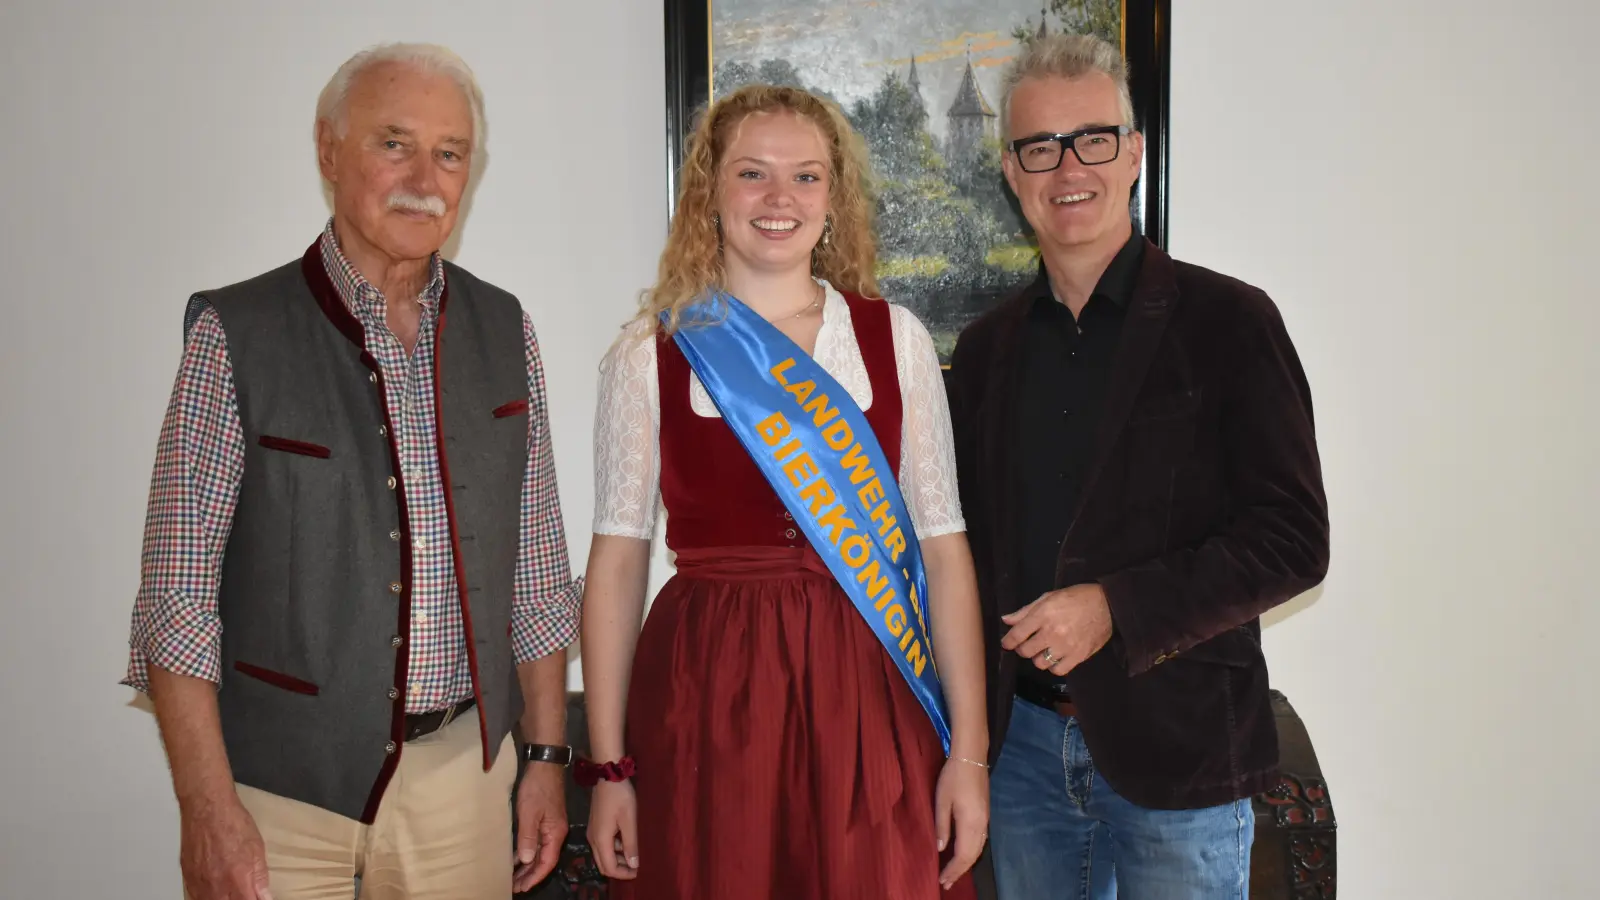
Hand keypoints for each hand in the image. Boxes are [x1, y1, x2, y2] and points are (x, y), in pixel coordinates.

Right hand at [178, 797, 272, 899]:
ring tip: (231, 892)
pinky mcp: (187, 877)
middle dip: (239, 899)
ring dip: (222, 899)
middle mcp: (216, 886)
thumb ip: (260, 877)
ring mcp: (199, 883)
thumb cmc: (233, 823)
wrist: (206, 808)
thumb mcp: (257, 848)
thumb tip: (265, 897)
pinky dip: (205, 897)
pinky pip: (195, 896)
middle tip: (244, 891)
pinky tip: (213, 893)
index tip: (258, 897)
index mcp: (238, 879)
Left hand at [513, 763, 568, 891]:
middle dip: (530, 875)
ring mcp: (551, 826)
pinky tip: (517, 858)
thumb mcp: (529, 813)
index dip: (535, 876)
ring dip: (528, 866)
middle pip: (544, 860)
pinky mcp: (545, 820)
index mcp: (555, 833)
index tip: (522, 888)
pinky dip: (528, 852)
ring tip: (514, 878)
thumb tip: (527, 860)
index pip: (547, 862)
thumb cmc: (537, 788)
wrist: (544, 765)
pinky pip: (537, 842)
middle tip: (514, 887)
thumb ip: (528, 837)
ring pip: (541, 852)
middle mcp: (556, 832)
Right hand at [587, 780, 638, 880]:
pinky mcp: (595, 826)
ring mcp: (593, 832)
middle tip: (636, 866)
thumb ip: (631, 844)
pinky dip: (614, 849)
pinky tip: (627, 842)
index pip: (609, 868)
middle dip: (619, 869)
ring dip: (617, 859)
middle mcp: (593, 840)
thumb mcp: (629, 820)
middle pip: (603, 865)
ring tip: (635, 854)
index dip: (623, 874)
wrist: (608, 775)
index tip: (638, 872)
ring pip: (603, 855)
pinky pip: (603, 845)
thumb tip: (633, 865)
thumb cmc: (620, 797)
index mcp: (600, 840)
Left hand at [934, 757, 989, 890]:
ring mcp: (985, 820)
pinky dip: (971, 853)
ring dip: (966, 864)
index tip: (942, 880)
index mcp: (970, 823)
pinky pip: (980, 842)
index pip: (962, 855)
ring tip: (953, 874)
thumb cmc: (953, 777)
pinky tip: (963, 855)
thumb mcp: (942, 801)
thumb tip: (941, 849)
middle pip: (973, 856)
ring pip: (978, 849)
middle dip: (959, 871)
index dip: (953, 870)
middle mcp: (981, 825)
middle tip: (946, 883)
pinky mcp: (985, 814)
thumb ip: (942, 825)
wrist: (971, 758)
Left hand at [1000, 583, 1113, 676]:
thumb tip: (1006, 620)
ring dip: (1038, 658)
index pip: (1017, 634)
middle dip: (1023, 648)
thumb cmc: (1076, 598)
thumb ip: (1026, 611)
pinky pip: (1058, 670)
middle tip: (1028, 644)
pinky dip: (1054, 666)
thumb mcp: (1049, 597)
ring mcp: (1066, 646)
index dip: (1008, 641)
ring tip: (1044, 650)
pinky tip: (1056, 657)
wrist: (1108, 605)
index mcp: (1043, 614)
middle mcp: (1052, 632)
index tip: (1007, 643)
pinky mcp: (1078, 656)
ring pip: (1040, 663)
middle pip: (1026, 651)